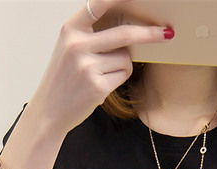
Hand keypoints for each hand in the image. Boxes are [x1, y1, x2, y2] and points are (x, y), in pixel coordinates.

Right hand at [31, 0, 171, 136]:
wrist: (49, 110)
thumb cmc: (64, 77)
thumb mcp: (70, 48)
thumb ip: (92, 34)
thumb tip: (129, 27)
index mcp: (70, 30)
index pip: (98, 4)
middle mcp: (78, 45)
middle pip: (125, 34)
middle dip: (149, 34)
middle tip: (167, 33)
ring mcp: (87, 67)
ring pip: (126, 58)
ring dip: (123, 65)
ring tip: (103, 73)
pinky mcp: (97, 86)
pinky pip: (123, 76)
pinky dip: (119, 79)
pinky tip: (102, 84)